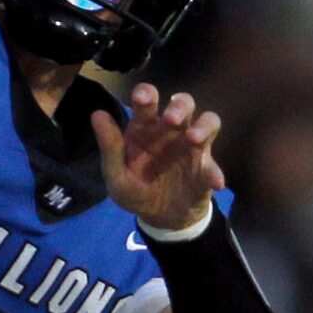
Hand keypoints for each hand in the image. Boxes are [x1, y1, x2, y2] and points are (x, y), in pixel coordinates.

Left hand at [91, 85, 224, 232]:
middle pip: (183, 103)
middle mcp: (171, 131)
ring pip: (208, 122)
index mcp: (145, 128)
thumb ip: (110, 146)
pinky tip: (214, 181)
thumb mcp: (116, 174)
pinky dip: (214, 171)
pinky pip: (214, 165)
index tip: (143, 98)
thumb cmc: (135, 188)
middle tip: (171, 120)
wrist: (158, 218)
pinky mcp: (206, 169)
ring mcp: (192, 147)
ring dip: (204, 126)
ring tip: (194, 139)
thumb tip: (97, 114)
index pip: (147, 101)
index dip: (146, 94)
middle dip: (180, 106)